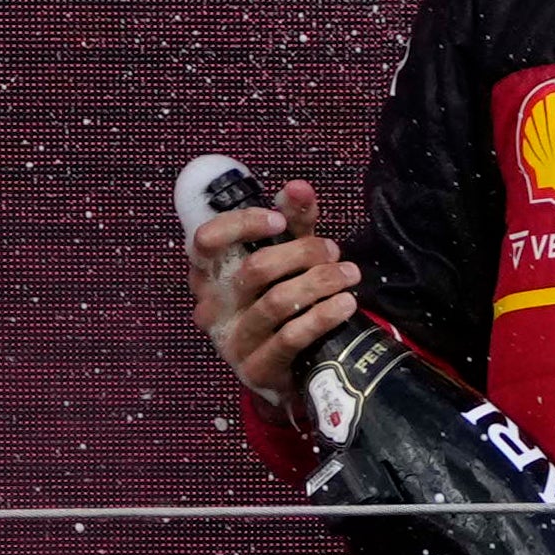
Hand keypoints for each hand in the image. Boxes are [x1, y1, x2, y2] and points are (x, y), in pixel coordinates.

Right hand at [185, 178, 360, 412]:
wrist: (288, 367)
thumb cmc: (280, 300)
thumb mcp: (287, 257)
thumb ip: (293, 222)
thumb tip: (298, 187)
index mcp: (209, 274)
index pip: (205, 241)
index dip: (243, 224)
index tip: (279, 220)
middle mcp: (212, 306)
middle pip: (255, 268)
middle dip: (304, 253)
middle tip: (333, 250)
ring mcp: (231, 340)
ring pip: (277, 301)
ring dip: (321, 281)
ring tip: (349, 275)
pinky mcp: (255, 368)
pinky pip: (291, 336)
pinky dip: (324, 315)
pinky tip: (345, 304)